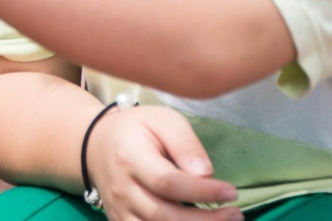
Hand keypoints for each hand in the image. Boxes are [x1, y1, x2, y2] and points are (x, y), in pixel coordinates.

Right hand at [86, 106, 241, 220]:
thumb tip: (206, 174)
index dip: (202, 192)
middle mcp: (122, 189)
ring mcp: (119, 211)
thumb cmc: (136, 129)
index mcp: (129, 157)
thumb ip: (185, 143)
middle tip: (235, 214)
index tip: (231, 192)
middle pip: (164, 216)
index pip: (167, 183)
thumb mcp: (163, 120)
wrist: (96, 146)